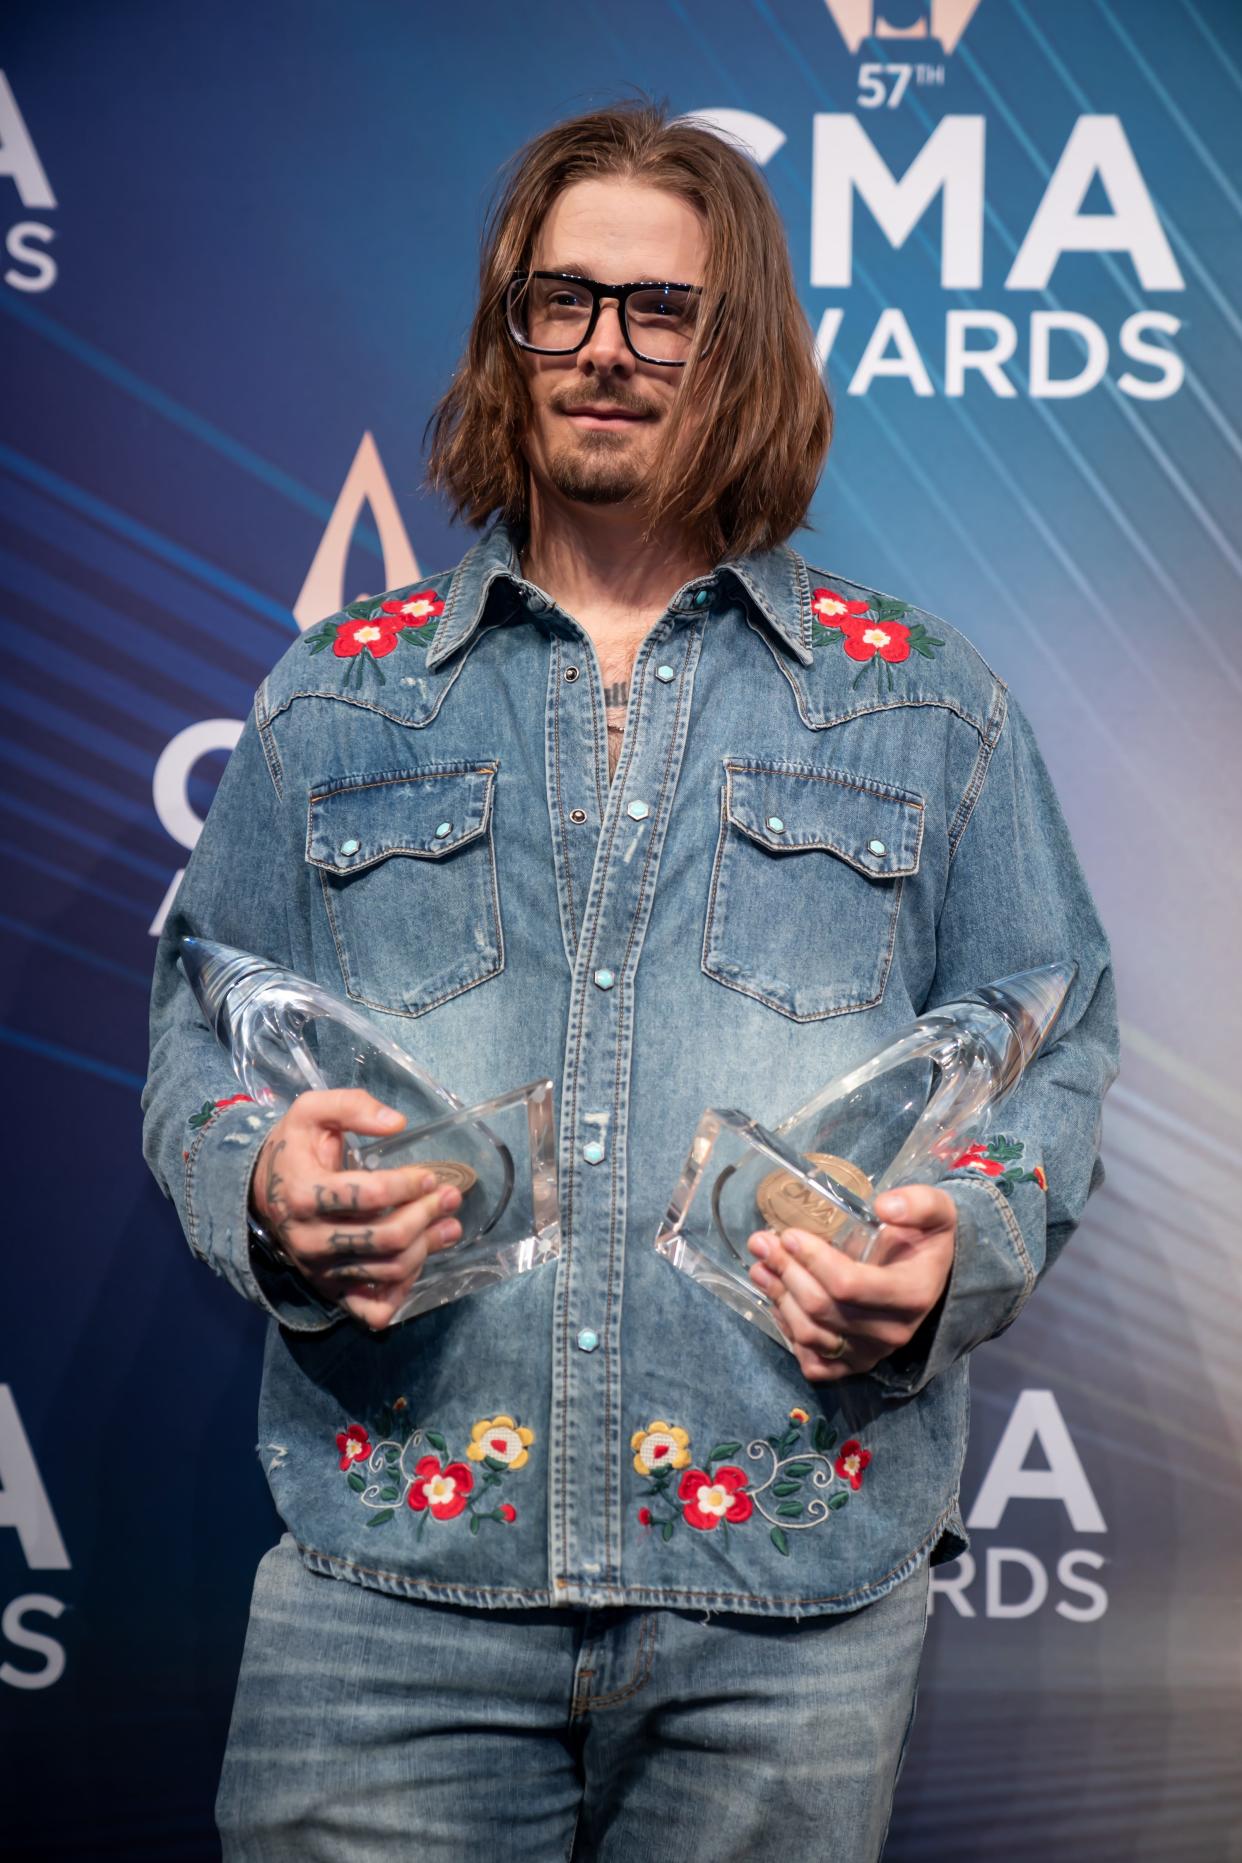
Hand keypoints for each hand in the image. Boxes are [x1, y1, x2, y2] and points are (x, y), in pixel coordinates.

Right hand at [249, 1089, 463, 1330]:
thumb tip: (397, 1123)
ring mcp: (320, 1270)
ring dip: (427, 1248)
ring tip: (451, 1225)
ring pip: (388, 1271)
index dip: (407, 1185)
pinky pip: (371, 1310)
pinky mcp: (329, 1289)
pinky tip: (417, 1266)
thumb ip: (352, 1106)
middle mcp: (310, 1239)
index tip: (430, 1175)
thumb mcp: (312, 1111)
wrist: (261, 1190)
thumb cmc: (294, 1148)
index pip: (368, 1195)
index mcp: (304, 1193)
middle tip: (451, 1197)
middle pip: (386, 1238)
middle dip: (427, 1215)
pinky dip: (399, 1295)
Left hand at [745, 1185, 956, 1382]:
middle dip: (785, 1273)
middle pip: (823, 1309)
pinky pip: (812, 1362)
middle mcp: (893, 1332)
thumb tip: (884, 1206)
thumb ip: (918, 1203)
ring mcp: (872, 1354)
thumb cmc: (926, 1238)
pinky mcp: (854, 1366)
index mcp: (912, 1294)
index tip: (789, 1234)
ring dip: (778, 1298)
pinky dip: (789, 1333)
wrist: (932, 1275)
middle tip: (762, 1243)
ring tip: (759, 1266)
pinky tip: (778, 1301)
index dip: (813, 1261)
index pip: (849, 1285)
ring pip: (810, 1334)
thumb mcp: (936, 1210)